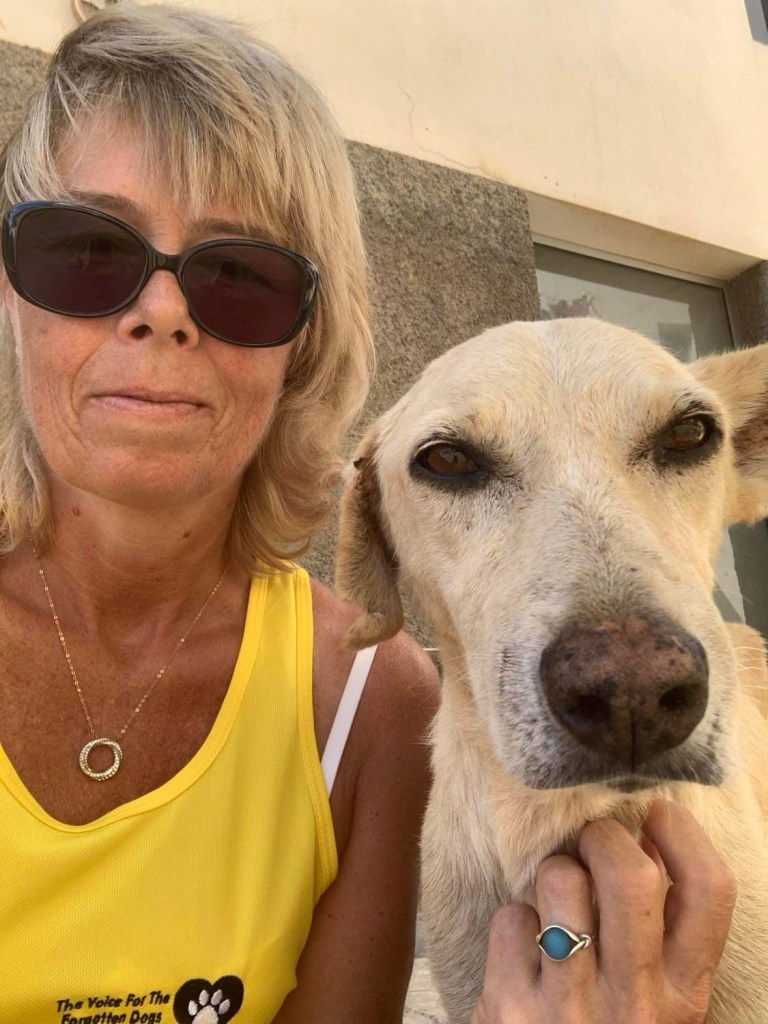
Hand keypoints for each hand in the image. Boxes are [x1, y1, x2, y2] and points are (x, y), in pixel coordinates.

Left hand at [471, 801, 736, 1022]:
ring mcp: (571, 1008)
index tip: (656, 812)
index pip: (711, 893)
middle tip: (590, 841)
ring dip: (553, 873)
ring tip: (554, 900)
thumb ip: (660, 928)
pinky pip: (512, 917)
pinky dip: (513, 922)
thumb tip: (648, 839)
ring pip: (562, 881)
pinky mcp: (511, 1009)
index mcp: (684, 993)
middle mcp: (636, 1004)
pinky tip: (521, 952)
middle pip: (631, 876)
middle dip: (604, 836)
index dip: (684, 834)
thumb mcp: (654, 995)